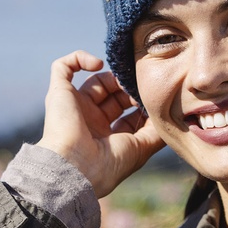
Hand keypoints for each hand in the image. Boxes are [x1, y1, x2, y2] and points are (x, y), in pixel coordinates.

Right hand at [37, 51, 164, 197]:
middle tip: (140, 86)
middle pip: (113, 95)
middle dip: (128, 89)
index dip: (138, 104)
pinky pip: (63, 67)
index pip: (125, 113)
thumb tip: (168, 116)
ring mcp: (74, 107)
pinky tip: (98, 64)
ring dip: (112, 76)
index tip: (150, 99)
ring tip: (124, 79)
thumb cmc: (109, 164)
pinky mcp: (58, 93)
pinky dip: (79, 59)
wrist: (76, 168)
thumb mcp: (141, 148)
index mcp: (106, 137)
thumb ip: (156, 131)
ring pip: (95, 80)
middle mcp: (90, 121)